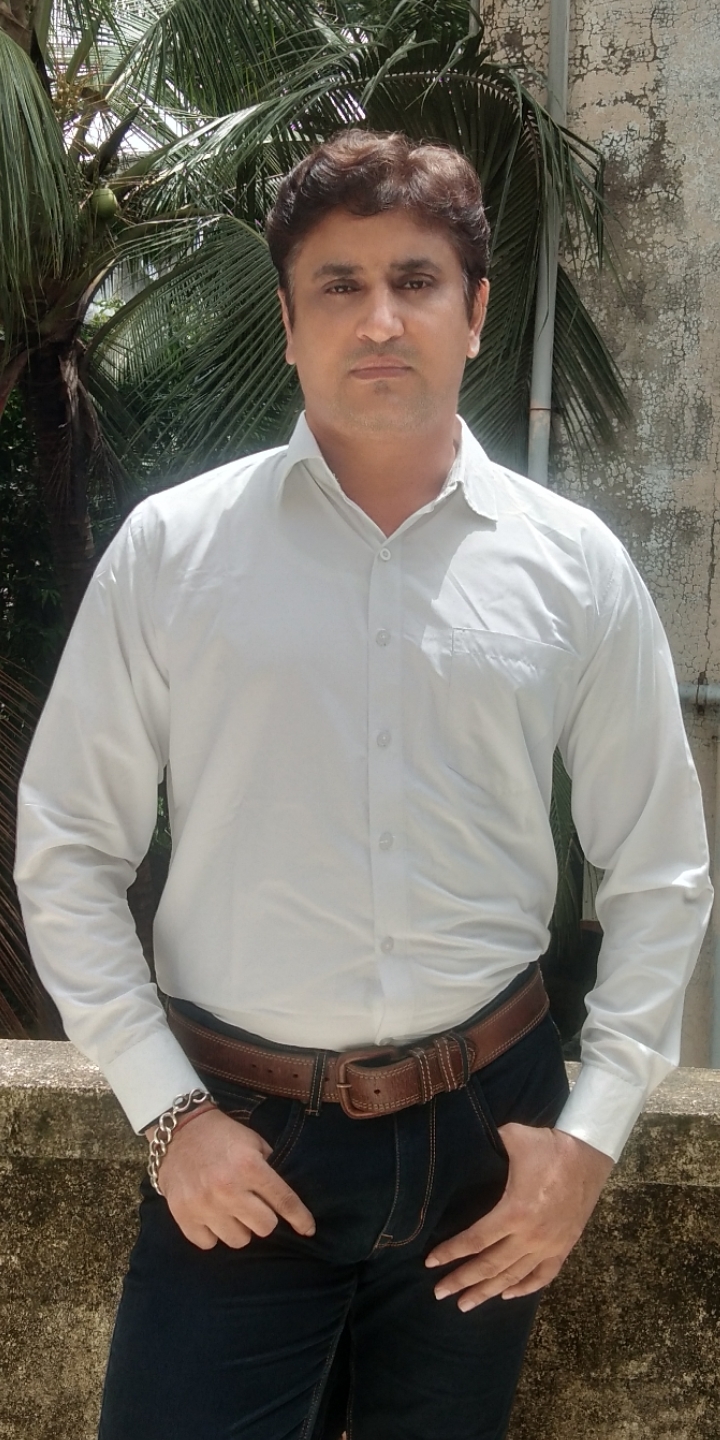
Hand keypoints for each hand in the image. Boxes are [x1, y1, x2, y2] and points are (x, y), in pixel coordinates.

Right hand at [147, 1106, 315, 1249]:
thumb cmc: (221, 1135)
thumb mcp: (253, 1141)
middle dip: (264, 1217)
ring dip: (240, 1228)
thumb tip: (284, 1198)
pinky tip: (211, 1216)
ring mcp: (204, 1205)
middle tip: (254, 1205)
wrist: (178, 1130)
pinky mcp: (184, 1216)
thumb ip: (269, 1168)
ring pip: (239, 1240)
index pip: (283, 1201)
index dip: (300, 1218)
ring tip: (231, 1211)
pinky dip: (213, 1234)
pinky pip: (209, 1244)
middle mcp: (228, 1189)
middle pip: (265, 1227)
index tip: (308, 1230)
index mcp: (249, 1166)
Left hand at [425, 1123, 613, 1309]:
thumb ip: (486, 1144)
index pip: (475, 1240)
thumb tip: (462, 1140)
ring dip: (487, 1292)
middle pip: (490, 1266)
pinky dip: (524, 1288)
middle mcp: (530, 1236)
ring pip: (513, 1277)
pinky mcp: (564, 1247)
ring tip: (465, 1304)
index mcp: (515, 1212)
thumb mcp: (513, 1138)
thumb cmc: (549, 1147)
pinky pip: (543, 1276)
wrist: (590, 1155)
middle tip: (439, 1293)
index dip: (451, 1253)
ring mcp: (549, 1246)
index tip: (430, 1263)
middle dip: (462, 1281)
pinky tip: (507, 1294)